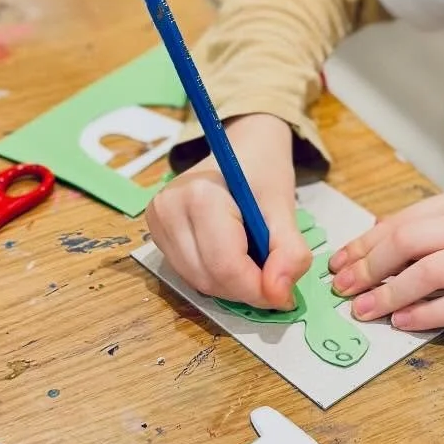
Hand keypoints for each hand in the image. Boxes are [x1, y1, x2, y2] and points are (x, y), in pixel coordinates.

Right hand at [144, 113, 310, 310]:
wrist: (242, 147)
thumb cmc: (262, 172)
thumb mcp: (284, 209)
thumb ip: (288, 252)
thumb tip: (279, 296)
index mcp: (200, 196)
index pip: (225, 266)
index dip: (257, 290)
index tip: (283, 295)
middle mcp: (168, 208)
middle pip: (209, 278)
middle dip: (246, 289)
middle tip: (274, 278)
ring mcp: (156, 221)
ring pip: (197, 282)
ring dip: (231, 286)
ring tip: (254, 262)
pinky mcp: (156, 233)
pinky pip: (188, 274)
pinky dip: (216, 277)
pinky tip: (233, 257)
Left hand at [328, 186, 443, 330]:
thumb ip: (443, 219)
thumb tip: (383, 233)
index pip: (406, 218)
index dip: (366, 242)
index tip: (340, 262)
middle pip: (410, 241)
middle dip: (368, 266)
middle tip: (342, 288)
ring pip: (431, 272)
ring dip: (389, 293)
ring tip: (364, 310)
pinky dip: (428, 314)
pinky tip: (404, 322)